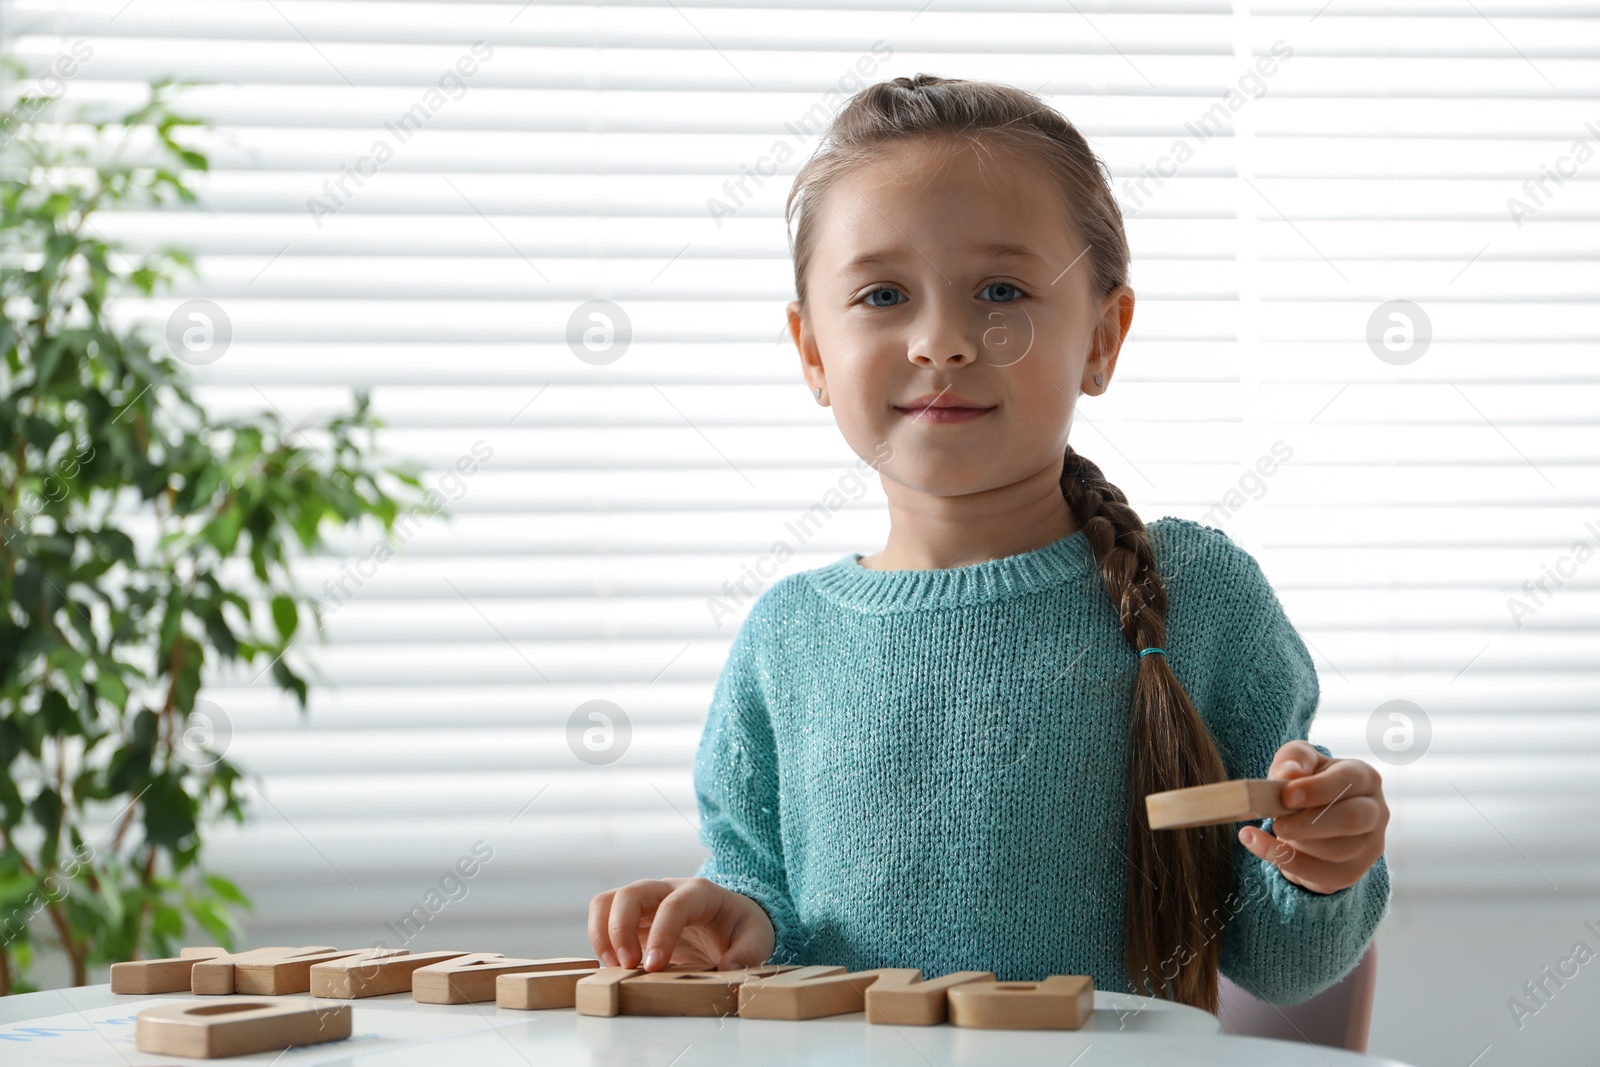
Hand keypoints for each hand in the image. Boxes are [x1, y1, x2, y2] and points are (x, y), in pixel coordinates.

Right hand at [588, 877, 774, 971]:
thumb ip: (748, 953)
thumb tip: (729, 969)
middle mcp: (667, 890)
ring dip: (603, 933)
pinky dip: (600, 939)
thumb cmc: (741, 926)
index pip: (674, 905)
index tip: (654, 966)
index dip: (661, 934)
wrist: (730, 919)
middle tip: (629, 967)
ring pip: (608, 901)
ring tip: (616, 967)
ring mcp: (646, 901)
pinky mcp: (632, 917)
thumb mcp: (758, 937)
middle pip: (631, 894)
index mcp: (700, 893)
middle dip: (621, 930)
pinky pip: (603, 917)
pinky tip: (614, 965)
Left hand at [1238, 740, 1388, 895]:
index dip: (1317, 789)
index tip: (1286, 795)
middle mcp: (1375, 812)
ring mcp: (1368, 846)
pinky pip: (1319, 874)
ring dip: (1297, 842)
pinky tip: (1258, 844)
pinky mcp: (1351, 872)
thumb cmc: (1307, 781)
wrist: (1311, 817)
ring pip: (1336, 851)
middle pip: (1351, 820)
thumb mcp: (1299, 761)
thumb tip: (1289, 774)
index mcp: (1364, 778)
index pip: (1348, 781)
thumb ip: (1294, 759)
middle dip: (1308, 822)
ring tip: (1276, 829)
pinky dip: (1283, 860)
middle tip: (1278, 822)